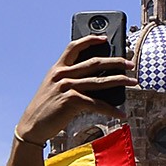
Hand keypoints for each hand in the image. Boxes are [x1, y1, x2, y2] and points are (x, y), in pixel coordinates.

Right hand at [12, 39, 138, 149]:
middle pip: (94, 63)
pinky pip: (97, 104)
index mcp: (57, 69)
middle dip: (116, 61)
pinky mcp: (71, 101)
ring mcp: (66, 87)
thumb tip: (99, 80)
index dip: (90, 39)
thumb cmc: (46, 108)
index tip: (105, 38)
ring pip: (100, 81)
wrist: (32, 126)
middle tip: (130, 64)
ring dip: (120, 81)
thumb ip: (70, 80)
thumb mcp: (54, 88)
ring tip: (133, 82)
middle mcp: (62, 75)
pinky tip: (121, 113)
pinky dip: (111, 109)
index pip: (74, 47)